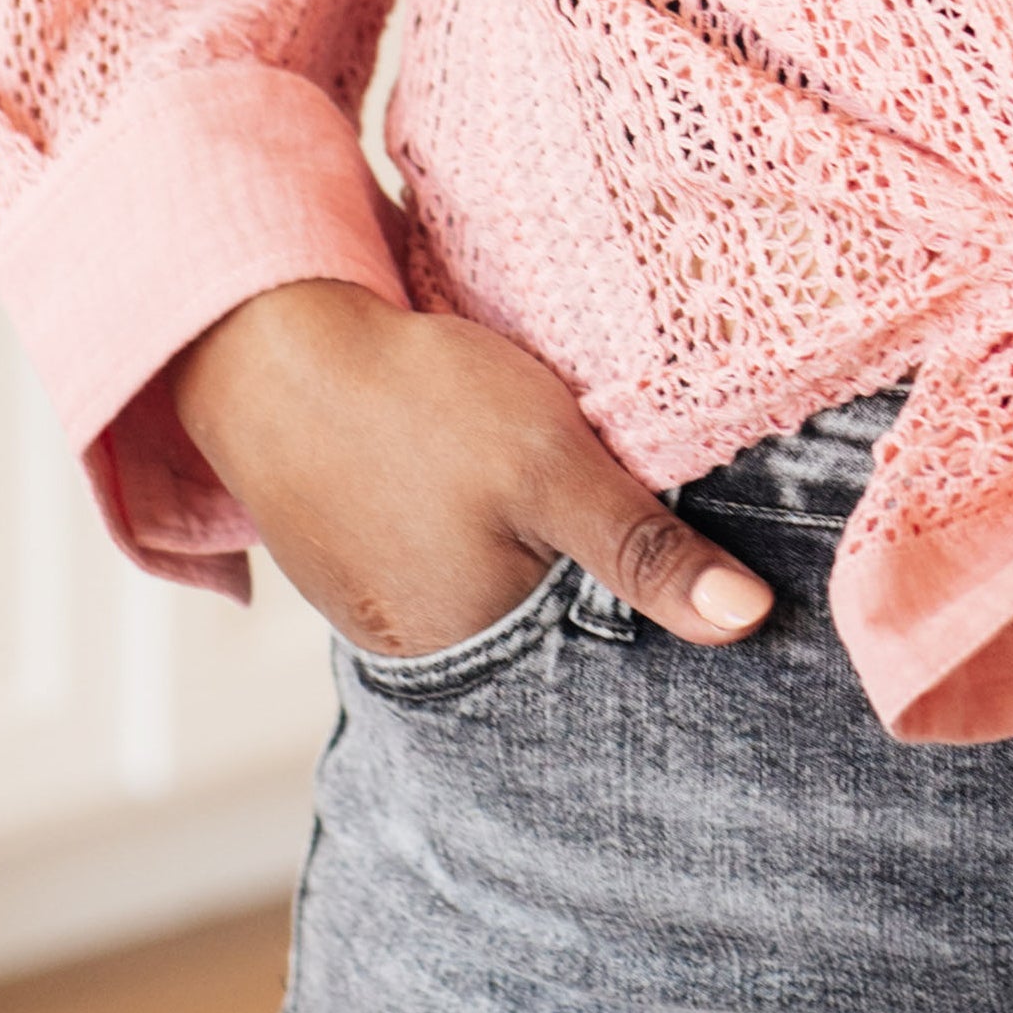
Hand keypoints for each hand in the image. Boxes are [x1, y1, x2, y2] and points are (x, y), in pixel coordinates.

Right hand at [167, 279, 773, 658]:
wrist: (265, 343)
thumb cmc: (412, 403)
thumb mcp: (550, 467)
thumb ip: (644, 551)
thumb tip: (747, 624)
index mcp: (476, 648)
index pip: (595, 668)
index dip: (649, 627)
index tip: (701, 596)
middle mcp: (422, 648)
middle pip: (544, 634)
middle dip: (591, 595)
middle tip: (621, 525)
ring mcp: (378, 604)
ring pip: (496, 594)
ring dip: (533, 559)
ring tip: (554, 509)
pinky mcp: (355, 554)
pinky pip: (444, 563)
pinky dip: (479, 535)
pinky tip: (486, 492)